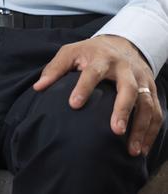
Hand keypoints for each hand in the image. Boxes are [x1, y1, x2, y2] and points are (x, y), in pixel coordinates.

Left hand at [33, 34, 163, 156]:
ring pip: (146, 103)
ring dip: (141, 127)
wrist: (121, 44)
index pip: (92, 72)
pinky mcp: (151, 90)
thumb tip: (38, 88)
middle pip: (128, 88)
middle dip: (122, 109)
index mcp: (102, 57)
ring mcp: (141, 79)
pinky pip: (156, 112)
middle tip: (115, 131)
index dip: (83, 87)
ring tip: (131, 150)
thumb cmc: (91, 52)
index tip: (73, 105)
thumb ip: (55, 69)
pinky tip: (142, 148)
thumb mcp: (71, 52)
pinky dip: (151, 131)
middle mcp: (124, 68)